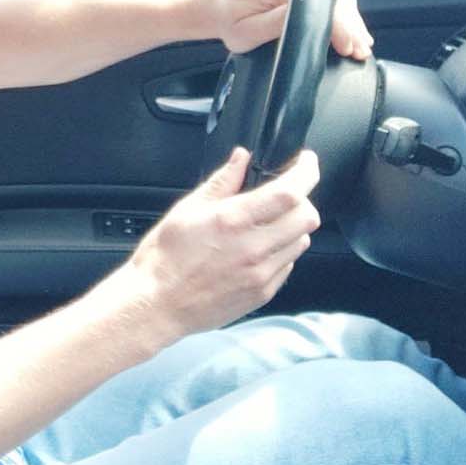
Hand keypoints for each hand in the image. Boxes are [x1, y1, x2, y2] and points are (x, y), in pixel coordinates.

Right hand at [114, 148, 320, 338]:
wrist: (158, 306)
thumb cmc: (165, 259)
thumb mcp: (186, 211)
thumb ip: (221, 183)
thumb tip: (241, 159)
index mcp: (232, 221)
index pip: (289, 192)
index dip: (306, 171)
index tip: (305, 162)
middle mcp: (253, 248)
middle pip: (307, 217)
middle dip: (302, 199)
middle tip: (285, 195)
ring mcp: (262, 273)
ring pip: (302, 241)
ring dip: (292, 226)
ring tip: (267, 224)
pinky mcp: (263, 293)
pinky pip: (289, 265)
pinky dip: (282, 252)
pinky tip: (258, 250)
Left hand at [186, 0, 371, 58]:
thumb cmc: (222, 18)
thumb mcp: (245, 34)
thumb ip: (279, 25)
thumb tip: (312, 20)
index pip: (320, 0)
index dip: (341, 25)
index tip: (349, 45)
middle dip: (350, 22)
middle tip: (358, 47)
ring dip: (347, 10)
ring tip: (356, 38)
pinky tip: (345, 17)